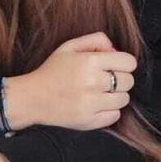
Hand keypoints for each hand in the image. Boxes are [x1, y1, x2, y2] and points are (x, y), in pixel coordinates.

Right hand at [4, 32, 135, 130]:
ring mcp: (91, 103)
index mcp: (90, 62)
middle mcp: (92, 82)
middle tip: (105, 80)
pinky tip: (96, 105)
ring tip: (100, 93)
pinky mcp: (88, 121)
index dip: (124, 63)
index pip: (129, 62)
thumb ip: (96, 40)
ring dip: (115, 96)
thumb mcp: (69, 47)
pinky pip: (115, 116)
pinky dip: (109, 111)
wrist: (31, 98)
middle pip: (129, 81)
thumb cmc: (52, 71)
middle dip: (120, 79)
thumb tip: (115, 49)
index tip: (115, 66)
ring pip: (124, 99)